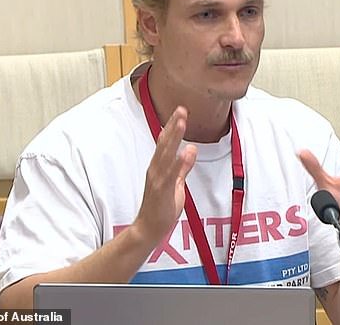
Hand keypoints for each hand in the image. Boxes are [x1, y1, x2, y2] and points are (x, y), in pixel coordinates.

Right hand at [134, 106, 197, 241]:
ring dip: (174, 137)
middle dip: (173, 125)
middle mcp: (155, 169)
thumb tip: (191, 148)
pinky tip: (187, 151)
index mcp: (158, 166)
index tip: (180, 111)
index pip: (165, 142)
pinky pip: (171, 174)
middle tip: (181, 109)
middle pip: (164, 143)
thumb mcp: (176, 184)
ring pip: (166, 154)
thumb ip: (183, 167)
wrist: (148, 229)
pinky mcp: (161, 190)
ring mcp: (157, 179)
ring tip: (182, 122)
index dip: (172, 126)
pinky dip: (179, 162)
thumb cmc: (161, 207)